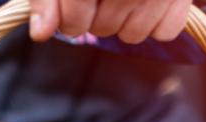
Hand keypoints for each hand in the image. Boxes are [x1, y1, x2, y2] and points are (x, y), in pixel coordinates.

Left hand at [29, 0, 191, 43]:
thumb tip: (41, 33)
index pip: (76, 19)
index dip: (68, 20)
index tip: (70, 12)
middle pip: (103, 28)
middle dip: (95, 17)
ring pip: (132, 35)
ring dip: (122, 22)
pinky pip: (164, 32)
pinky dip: (154, 22)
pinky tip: (147, 1)